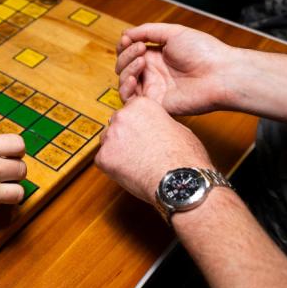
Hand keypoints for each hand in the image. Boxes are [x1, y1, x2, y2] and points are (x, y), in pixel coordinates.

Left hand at [95, 97, 212, 205]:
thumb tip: (155, 125)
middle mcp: (122, 117)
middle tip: (140, 149)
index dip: (138, 123)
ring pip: (108, 141)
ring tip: (137, 162)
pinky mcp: (102, 157)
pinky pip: (103, 160)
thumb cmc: (184, 157)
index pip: (131, 109)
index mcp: (141, 106)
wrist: (177, 181)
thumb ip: (159, 122)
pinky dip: (113, 167)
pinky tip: (130, 172)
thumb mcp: (178, 128)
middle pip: (117, 124)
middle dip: (125, 135)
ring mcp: (109, 137)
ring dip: (117, 150)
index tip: (143, 132)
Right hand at [115, 23, 233, 114]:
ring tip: (141, 61)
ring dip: (126, 69)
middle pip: (123, 66)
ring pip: (123, 81)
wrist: (221, 74)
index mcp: (156, 56)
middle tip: (141, 50)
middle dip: (126, 55)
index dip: (124, 46)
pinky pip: (130, 100)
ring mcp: (152, 88)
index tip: (127, 39)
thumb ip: (147, 31)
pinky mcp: (154, 103)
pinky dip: (125, 89)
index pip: (128, 52)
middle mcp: (152, 72)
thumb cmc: (204, 52)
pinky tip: (134, 78)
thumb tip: (125, 33)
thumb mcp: (174, 32)